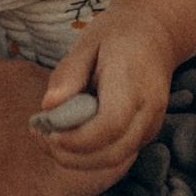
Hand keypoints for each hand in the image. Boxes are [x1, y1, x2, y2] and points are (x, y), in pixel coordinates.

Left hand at [33, 12, 176, 175]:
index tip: (49, 133)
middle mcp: (148, 109)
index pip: (110, 124)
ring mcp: (151, 125)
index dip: (78, 138)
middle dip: (71, 156)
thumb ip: (68, 75)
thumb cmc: (117, 35)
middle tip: (40, 137)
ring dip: (77, 160)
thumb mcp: (87, 42)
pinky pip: (117, 155)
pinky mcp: (146, 134)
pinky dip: (90, 156)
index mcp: (133, 81)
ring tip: (47, 139)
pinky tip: (67, 139)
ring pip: (114, 161)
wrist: (156, 34)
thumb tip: (47, 107)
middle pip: (112, 153)